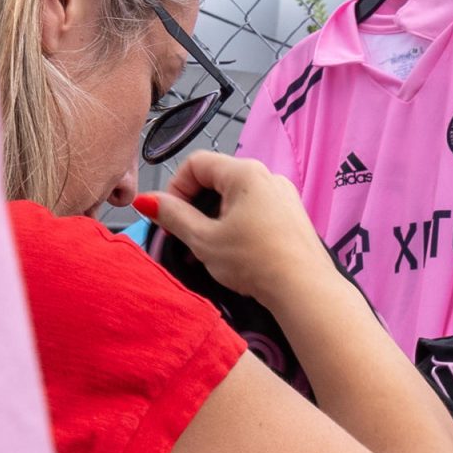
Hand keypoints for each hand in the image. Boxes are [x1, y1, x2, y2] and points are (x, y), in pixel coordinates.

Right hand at [136, 152, 337, 308]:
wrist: (305, 289)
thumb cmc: (257, 262)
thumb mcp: (204, 239)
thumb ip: (172, 215)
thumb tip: (148, 200)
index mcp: (245, 173)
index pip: (196, 163)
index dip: (175, 189)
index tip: (169, 217)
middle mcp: (268, 177)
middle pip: (216, 180)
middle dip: (195, 208)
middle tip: (185, 238)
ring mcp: (283, 196)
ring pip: (235, 198)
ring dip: (214, 220)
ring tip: (208, 251)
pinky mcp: (291, 216)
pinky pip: (255, 211)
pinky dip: (237, 226)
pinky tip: (233, 254)